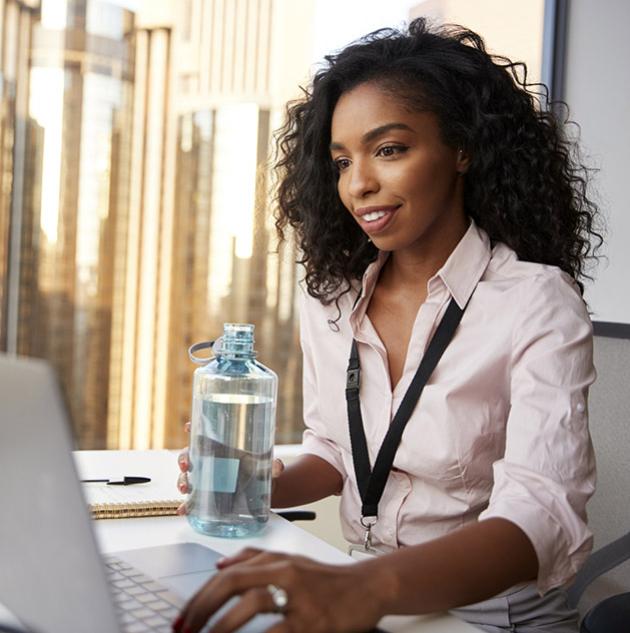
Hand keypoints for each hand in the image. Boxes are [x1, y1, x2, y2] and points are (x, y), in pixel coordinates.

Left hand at [172, 548, 385, 632]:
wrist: (367, 588)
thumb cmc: (325, 579)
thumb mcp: (290, 561)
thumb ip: (254, 560)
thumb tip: (218, 566)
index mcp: (276, 560)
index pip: (228, 574)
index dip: (201, 595)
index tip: (183, 617)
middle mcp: (284, 572)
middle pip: (233, 582)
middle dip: (202, 607)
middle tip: (183, 630)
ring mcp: (299, 596)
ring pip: (252, 603)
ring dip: (222, 625)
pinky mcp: (313, 621)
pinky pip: (277, 631)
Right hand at [176, 420, 284, 515]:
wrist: (261, 492)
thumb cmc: (258, 470)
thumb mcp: (265, 465)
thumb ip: (273, 466)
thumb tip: (278, 466)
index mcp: (219, 447)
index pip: (202, 434)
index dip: (193, 429)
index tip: (189, 427)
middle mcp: (208, 461)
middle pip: (188, 454)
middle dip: (183, 458)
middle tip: (186, 464)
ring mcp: (205, 479)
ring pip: (186, 477)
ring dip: (182, 481)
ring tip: (186, 488)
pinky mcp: (205, 497)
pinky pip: (191, 500)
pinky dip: (186, 506)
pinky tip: (184, 510)